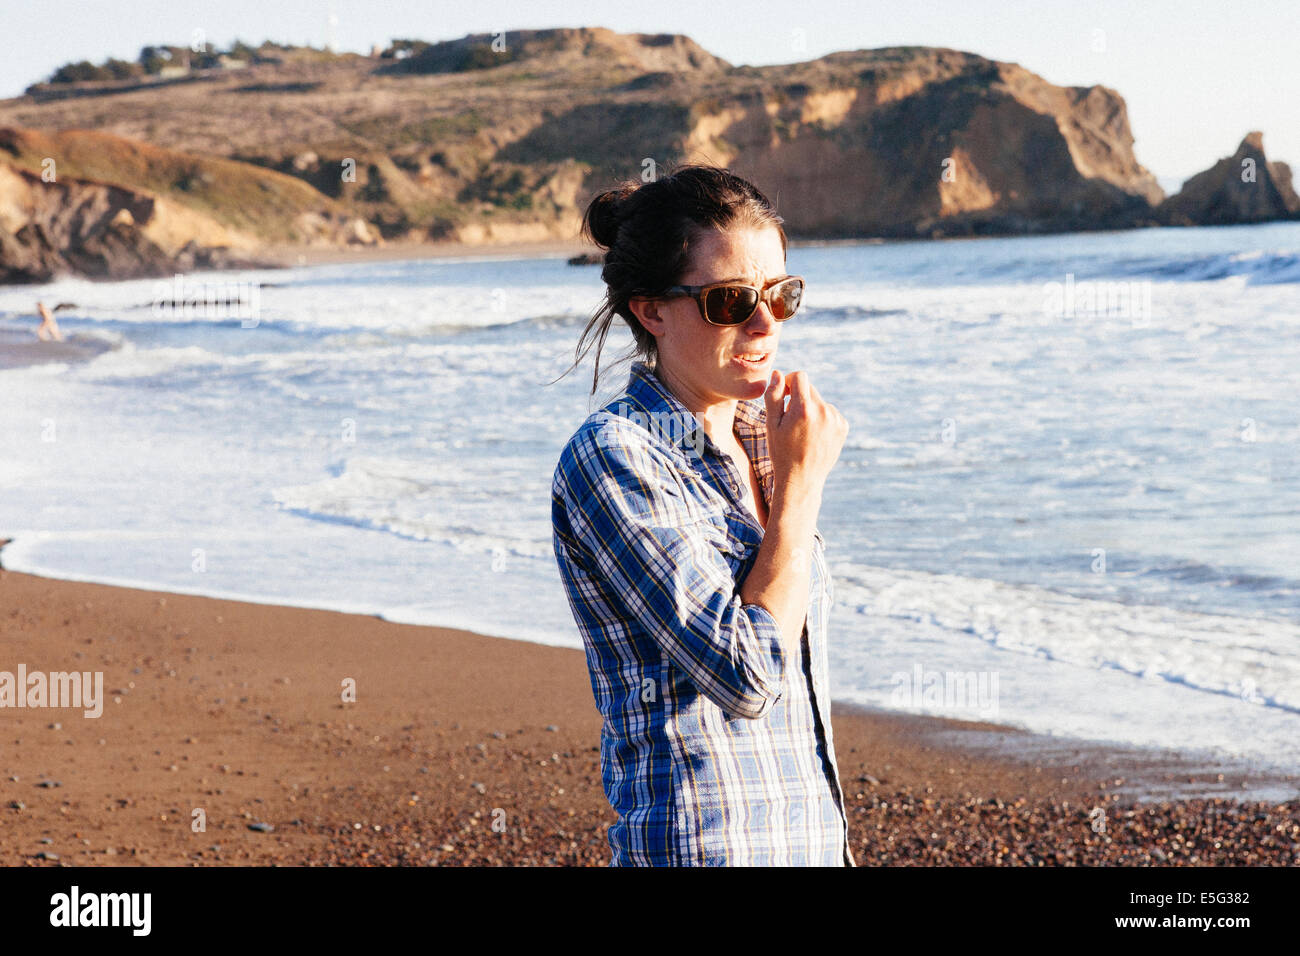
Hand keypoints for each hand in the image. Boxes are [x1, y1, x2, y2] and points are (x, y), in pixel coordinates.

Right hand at [763, 368, 847, 495]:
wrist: (802, 479)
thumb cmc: (781, 451)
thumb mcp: (771, 424)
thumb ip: (773, 396)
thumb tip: (778, 374)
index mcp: (804, 409)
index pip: (800, 377)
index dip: (789, 382)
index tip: (784, 394)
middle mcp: (824, 411)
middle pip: (810, 389)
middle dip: (799, 397)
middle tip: (789, 418)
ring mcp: (836, 419)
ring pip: (820, 401)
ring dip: (810, 409)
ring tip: (802, 431)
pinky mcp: (843, 427)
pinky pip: (829, 412)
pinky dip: (821, 418)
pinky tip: (813, 436)